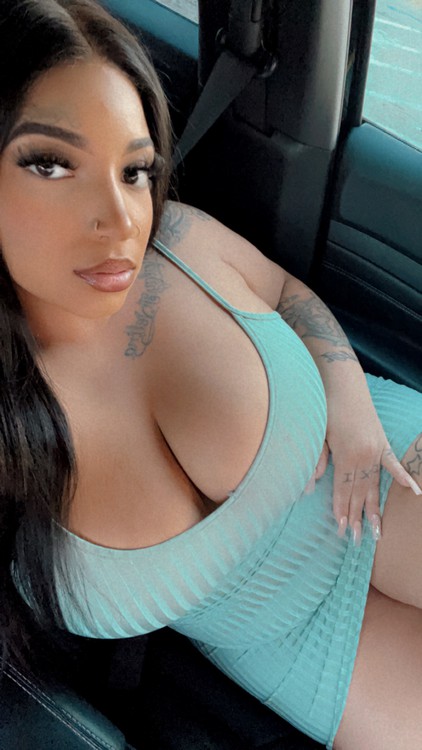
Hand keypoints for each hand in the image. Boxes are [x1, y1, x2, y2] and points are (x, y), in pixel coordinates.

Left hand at [306, 400, 420, 545]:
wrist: (342, 383)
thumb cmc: (324, 408)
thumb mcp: (316, 435)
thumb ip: (317, 461)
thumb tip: (310, 486)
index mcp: (345, 456)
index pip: (343, 490)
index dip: (341, 509)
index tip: (340, 528)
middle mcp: (363, 456)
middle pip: (359, 492)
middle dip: (356, 516)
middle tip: (355, 539)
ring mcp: (375, 450)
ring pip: (375, 485)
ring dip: (374, 507)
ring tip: (377, 529)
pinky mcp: (382, 442)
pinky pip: (393, 464)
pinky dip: (403, 478)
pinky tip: (414, 492)